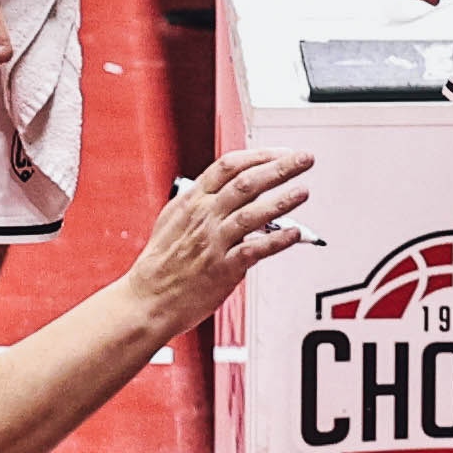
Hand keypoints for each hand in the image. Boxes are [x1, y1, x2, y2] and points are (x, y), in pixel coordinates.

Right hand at [112, 153, 315, 337]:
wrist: (148, 299)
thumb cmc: (161, 263)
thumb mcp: (173, 219)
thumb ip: (200, 201)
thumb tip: (226, 187)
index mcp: (192, 200)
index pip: (229, 166)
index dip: (259, 155)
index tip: (281, 152)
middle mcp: (204, 216)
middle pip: (247, 182)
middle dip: (280, 168)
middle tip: (304, 159)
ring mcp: (214, 241)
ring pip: (253, 213)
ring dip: (282, 201)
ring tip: (303, 191)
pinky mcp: (223, 268)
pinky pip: (254, 250)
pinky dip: (277, 241)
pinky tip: (294, 234)